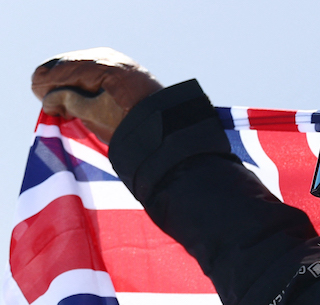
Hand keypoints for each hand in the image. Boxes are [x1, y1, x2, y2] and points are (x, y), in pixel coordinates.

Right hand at [31, 47, 162, 142]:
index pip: (59, 68)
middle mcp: (106, 57)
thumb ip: (68, 101)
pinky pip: (89, 69)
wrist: (165, 125)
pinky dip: (79, 83)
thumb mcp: (95, 115)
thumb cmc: (131, 123)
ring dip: (67, 85)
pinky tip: (78, 98)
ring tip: (65, 106)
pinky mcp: (118, 67)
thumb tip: (48, 97)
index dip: (45, 86)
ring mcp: (113, 60)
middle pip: (65, 64)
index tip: (46, 106)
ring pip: (75, 66)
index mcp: (100, 66)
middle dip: (54, 85)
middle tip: (54, 107)